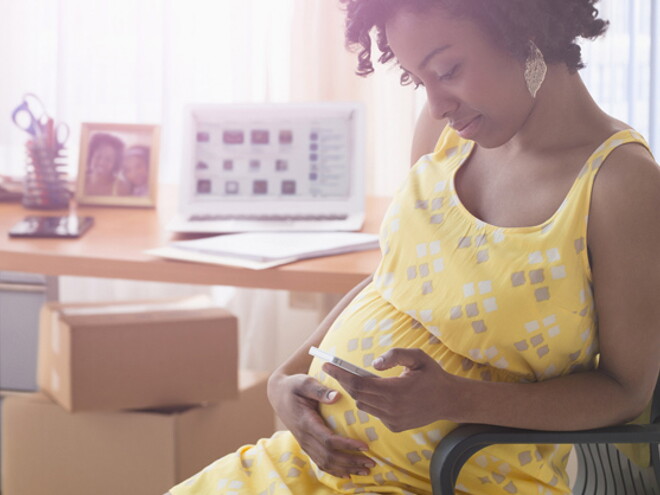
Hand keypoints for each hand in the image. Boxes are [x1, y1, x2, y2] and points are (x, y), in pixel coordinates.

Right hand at [267, 372, 375, 477]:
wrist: (278, 395)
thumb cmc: (294, 387)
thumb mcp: (304, 383)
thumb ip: (319, 390)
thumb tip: (336, 396)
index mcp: (306, 422)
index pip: (328, 440)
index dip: (347, 445)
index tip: (365, 446)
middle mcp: (305, 437)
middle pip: (329, 456)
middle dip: (351, 461)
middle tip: (372, 462)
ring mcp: (305, 444)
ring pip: (326, 463)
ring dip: (347, 469)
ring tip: (366, 470)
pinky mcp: (307, 446)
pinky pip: (321, 463)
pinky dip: (335, 471)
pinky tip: (349, 474)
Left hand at [322, 348, 457, 431]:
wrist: (449, 400)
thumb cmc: (432, 375)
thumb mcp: (417, 357)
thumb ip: (395, 355)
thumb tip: (374, 364)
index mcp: (395, 390)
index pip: (359, 384)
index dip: (341, 374)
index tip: (327, 364)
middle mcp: (392, 408)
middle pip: (357, 395)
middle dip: (344, 381)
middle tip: (336, 368)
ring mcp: (393, 420)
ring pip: (364, 405)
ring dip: (358, 392)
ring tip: (357, 378)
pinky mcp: (394, 427)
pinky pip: (374, 413)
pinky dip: (371, 402)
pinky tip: (378, 392)